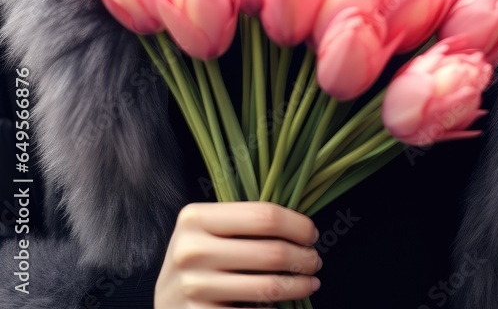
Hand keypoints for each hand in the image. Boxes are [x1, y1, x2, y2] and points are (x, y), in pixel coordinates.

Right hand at [154, 201, 321, 306]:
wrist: (165, 303)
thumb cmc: (196, 261)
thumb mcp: (207, 232)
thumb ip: (241, 222)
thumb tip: (299, 225)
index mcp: (195, 217)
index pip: (264, 216)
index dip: (296, 225)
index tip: (312, 234)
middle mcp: (191, 250)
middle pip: (271, 251)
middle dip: (303, 257)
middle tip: (314, 261)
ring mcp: (193, 287)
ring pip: (268, 287)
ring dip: (298, 285)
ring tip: (310, 282)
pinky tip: (282, 306)